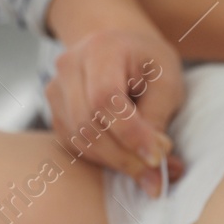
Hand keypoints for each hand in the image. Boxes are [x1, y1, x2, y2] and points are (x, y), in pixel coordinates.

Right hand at [46, 26, 186, 195]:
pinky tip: (129, 161)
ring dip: (115, 162)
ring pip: (79, 139)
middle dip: (124, 156)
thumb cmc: (150, 63)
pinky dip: (103, 159)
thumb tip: (153, 160)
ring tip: (150, 172)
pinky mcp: (56, 111)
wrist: (123, 48)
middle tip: (157, 175)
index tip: (157, 158)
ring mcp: (56, 89)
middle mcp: (69, 66)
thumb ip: (157, 116)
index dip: (130, 133)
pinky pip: (75, 145)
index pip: (105, 98)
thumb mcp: (167, 81)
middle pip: (88, 122)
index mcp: (100, 49)